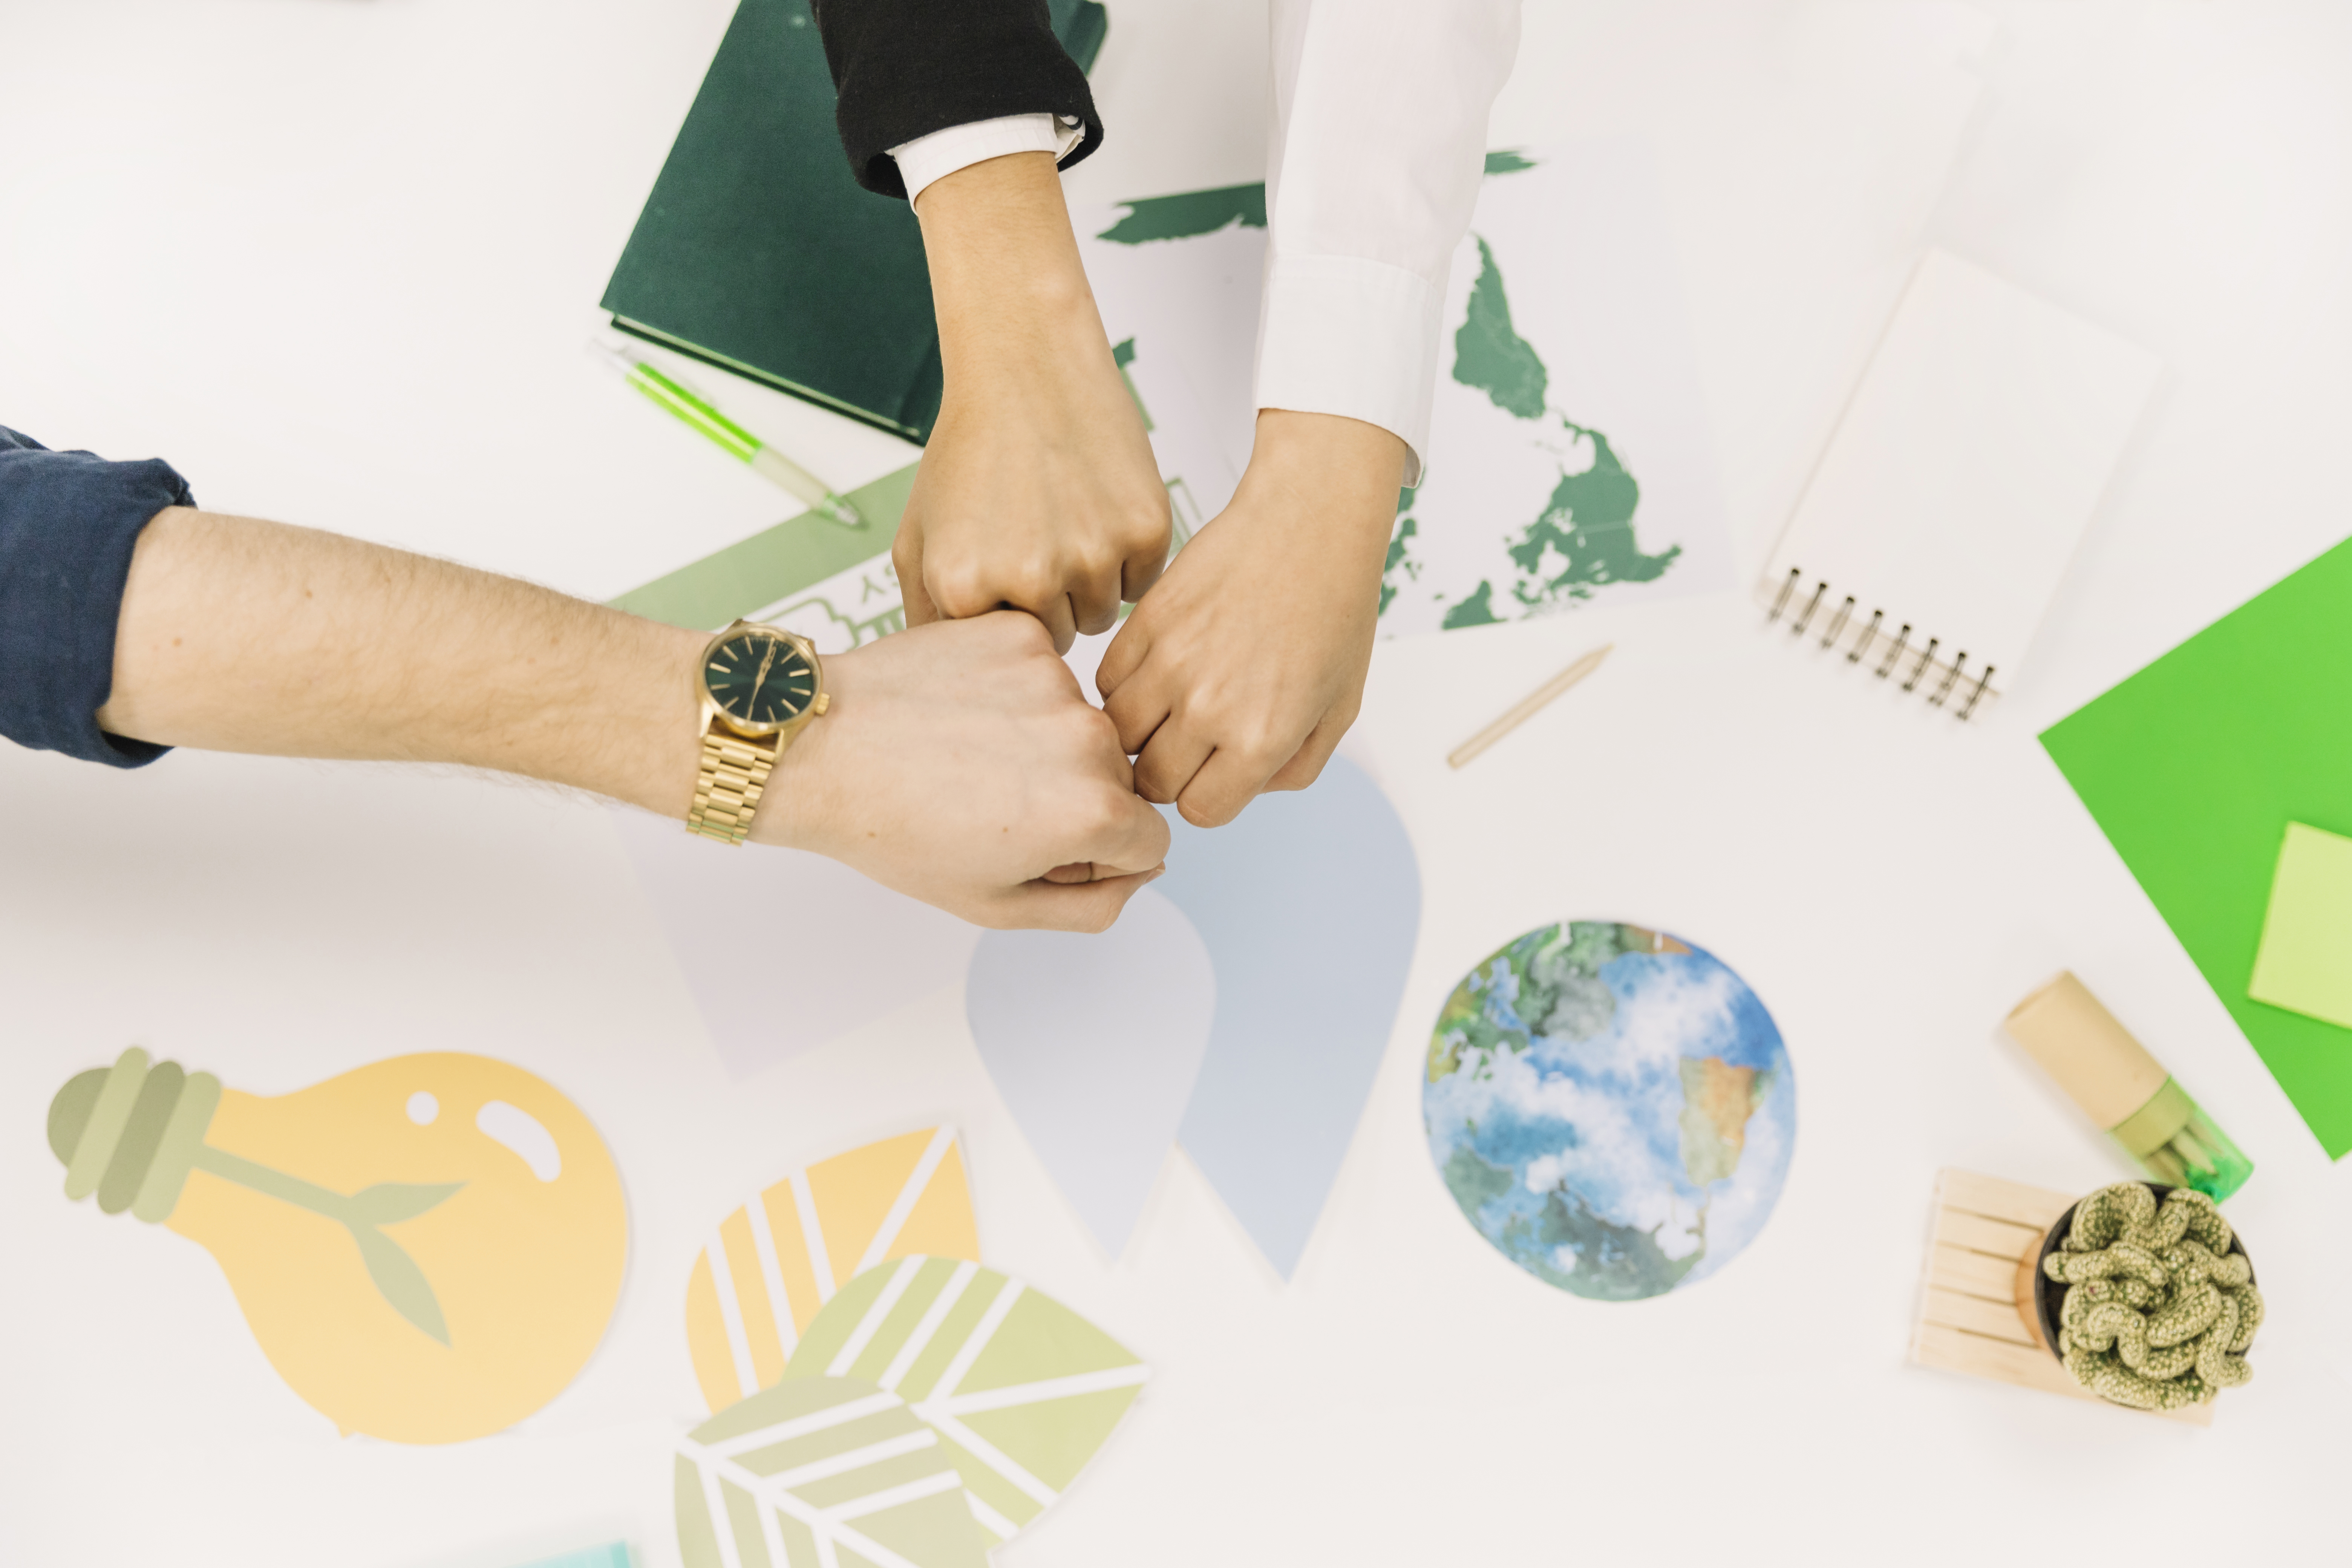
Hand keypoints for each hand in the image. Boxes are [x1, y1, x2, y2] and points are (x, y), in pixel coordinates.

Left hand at [758, 612, 1169, 930]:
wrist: (821, 748)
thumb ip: (1089, 905)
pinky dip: (1012, 693)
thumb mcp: (996, 904)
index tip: (1040, 849)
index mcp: (1093, 811)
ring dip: (1043, 743)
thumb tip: (1138, 872)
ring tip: (967, 757)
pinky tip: (960, 713)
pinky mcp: (1021, 634)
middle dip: (1073, 799)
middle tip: (990, 806)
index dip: (1098, 857)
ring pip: (1080, 723)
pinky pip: (1044, 672)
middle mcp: (1090, 736)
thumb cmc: (895, 831)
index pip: (1150, 841)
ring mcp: (1057, 677)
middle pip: (1118, 780)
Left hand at [898, 151, 1169, 652]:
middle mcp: (1030, 579)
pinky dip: (1125, 557)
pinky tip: (1096, 508)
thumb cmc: (971, 450)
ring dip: (1085, 583)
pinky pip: (1141, 583)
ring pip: (1098, 616)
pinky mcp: (1146, 531)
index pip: (997, 654)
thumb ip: (927, 621)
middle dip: (1045, 604)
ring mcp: (1093, 556)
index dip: (1001, 615)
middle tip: (1034, 538)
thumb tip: (954, 685)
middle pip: (1053, 641)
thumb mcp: (918, 541)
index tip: (999, 571)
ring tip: (1062, 520)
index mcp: (966, 589)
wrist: (1026, 369)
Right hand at [1096, 410, 1406, 826]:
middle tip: (1190, 744)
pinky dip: (1124, 686)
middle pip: (1152, 781)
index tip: (1214, 774)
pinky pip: (1106, 681)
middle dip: (1170, 772)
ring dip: (1140, 732)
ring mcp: (1170, 664)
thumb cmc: (1333, 614)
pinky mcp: (1145, 623)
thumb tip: (1239, 789)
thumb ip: (1294, 768)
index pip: (1199, 810)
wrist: (1310, 527)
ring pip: (1118, 734)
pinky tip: (1157, 670)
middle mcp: (1209, 709)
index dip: (1207, 796)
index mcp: (1261, 739)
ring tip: (1168, 708)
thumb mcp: (1338, 710)